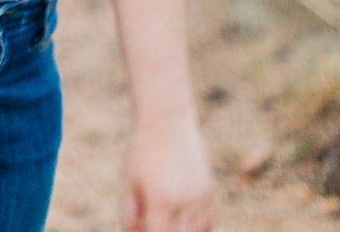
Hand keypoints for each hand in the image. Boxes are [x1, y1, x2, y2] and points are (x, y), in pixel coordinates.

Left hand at [122, 114, 214, 231]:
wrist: (166, 119)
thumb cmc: (142, 150)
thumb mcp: (128, 180)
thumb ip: (129, 213)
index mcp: (160, 201)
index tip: (144, 226)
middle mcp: (184, 202)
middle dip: (167, 231)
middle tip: (155, 219)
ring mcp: (200, 196)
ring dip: (184, 230)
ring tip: (169, 215)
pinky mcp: (210, 189)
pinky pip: (209, 219)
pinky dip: (198, 225)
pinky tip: (183, 216)